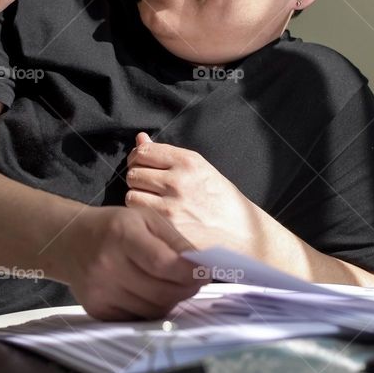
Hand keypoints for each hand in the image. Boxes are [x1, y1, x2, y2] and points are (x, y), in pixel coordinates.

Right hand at [60, 205, 202, 320]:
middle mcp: (107, 265)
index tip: (205, 272)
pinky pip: (138, 318)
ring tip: (171, 283)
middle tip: (195, 280)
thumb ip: (175, 241)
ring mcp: (100, 291)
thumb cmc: (114, 227)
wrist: (69, 242)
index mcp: (122, 235)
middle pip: (161, 291)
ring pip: (153, 309)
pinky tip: (151, 292)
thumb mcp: (145, 219)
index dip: (189, 272)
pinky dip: (152, 308)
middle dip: (187, 288)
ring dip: (171, 299)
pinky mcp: (97, 309)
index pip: (162, 263)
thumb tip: (201, 265)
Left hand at [124, 133, 264, 253]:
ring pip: (132, 195)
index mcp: (189, 161)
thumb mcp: (200, 170)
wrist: (241, 233)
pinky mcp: (167, 227)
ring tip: (151, 204)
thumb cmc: (221, 200)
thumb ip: (167, 155)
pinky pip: (138, 215)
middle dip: (138, 179)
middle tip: (149, 188)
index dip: (138, 159)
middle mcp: (178, 180)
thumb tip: (140, 139)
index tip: (143, 167)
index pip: (144, 152)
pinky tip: (154, 218)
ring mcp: (171, 205)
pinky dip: (141, 216)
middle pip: (134, 172)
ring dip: (138, 199)